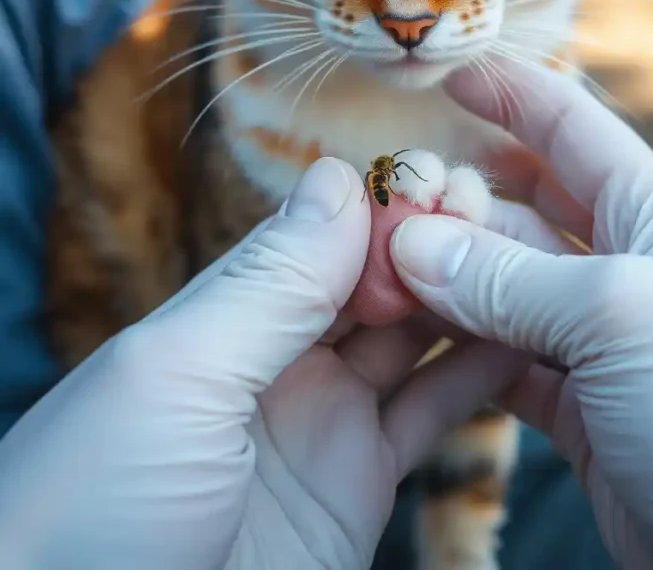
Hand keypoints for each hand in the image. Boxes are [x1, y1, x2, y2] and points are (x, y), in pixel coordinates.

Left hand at [0, 158, 514, 569]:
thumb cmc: (95, 507)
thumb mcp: (178, 375)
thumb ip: (267, 282)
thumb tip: (336, 178)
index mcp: (225, 318)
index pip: (319, 236)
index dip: (383, 204)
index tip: (446, 174)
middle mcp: (277, 360)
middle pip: (371, 281)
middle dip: (433, 242)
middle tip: (501, 213)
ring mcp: (322, 421)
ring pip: (412, 341)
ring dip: (465, 299)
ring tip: (528, 261)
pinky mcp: (358, 486)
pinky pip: (429, 417)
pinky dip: (479, 378)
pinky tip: (525, 340)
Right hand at [391, 63, 652, 569]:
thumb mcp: (617, 316)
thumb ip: (508, 279)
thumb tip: (412, 246)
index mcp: (652, 220)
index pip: (574, 130)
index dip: (514, 93)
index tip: (453, 73)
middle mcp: (623, 269)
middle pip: (525, 208)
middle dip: (462, 195)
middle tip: (396, 193)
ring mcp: (597, 339)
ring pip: (502, 285)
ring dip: (447, 273)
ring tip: (387, 264)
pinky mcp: (577, 405)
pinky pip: (500, 357)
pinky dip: (456, 344)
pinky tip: (416, 332)